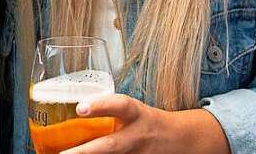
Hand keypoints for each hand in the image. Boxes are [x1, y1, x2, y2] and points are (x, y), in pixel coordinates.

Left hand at [60, 95, 228, 153]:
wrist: (181, 140)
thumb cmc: (150, 122)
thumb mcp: (134, 112)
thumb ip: (110, 111)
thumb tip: (75, 111)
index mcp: (137, 115)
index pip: (120, 106)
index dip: (100, 106)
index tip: (79, 107)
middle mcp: (137, 137)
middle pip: (111, 146)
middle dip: (86, 152)